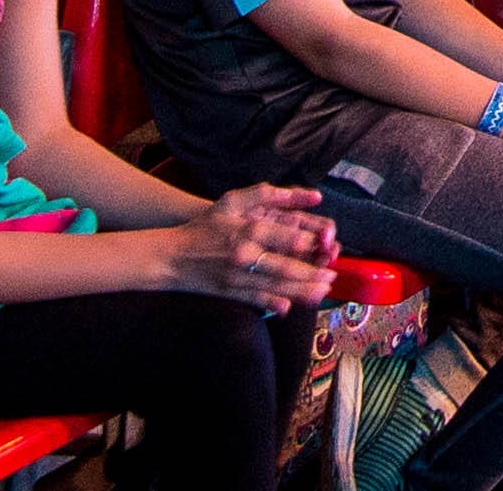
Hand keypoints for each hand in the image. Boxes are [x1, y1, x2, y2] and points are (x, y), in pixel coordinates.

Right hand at [157, 186, 340, 307]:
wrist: (170, 256)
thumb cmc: (206, 225)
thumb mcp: (233, 201)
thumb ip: (268, 195)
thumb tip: (312, 195)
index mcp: (247, 230)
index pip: (286, 239)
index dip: (310, 245)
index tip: (328, 248)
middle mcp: (243, 255)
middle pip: (284, 267)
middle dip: (312, 274)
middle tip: (332, 276)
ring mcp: (235, 277)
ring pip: (274, 286)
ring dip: (301, 291)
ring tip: (321, 292)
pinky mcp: (229, 292)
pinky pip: (255, 300)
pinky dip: (272, 305)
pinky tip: (288, 308)